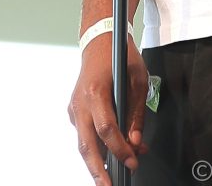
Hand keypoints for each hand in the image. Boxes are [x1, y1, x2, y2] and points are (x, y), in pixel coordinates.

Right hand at [67, 33, 149, 184]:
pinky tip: (110, 150)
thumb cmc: (118, 55)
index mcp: (96, 92)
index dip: (120, 150)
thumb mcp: (137, 79)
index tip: (132, 161)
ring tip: (112, 174)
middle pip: (87, 145)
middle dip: (98, 171)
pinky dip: (95, 145)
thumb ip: (137, 113)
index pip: (107, 130)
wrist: (98, 39)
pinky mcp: (74, 109)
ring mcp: (74, 106)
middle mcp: (80, 102)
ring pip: (83, 143)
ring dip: (97, 162)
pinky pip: (83, 133)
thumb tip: (135, 141)